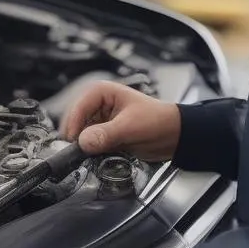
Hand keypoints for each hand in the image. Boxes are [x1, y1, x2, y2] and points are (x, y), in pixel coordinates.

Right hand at [60, 82, 180, 160]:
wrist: (174, 136)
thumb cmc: (158, 121)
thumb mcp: (130, 127)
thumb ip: (106, 134)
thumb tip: (83, 142)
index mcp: (101, 92)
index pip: (78, 107)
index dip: (74, 125)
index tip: (75, 142)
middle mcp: (97, 105)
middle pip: (75, 121)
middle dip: (78, 137)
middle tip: (82, 151)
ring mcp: (99, 120)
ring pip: (80, 134)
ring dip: (85, 145)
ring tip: (93, 154)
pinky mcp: (103, 135)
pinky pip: (89, 144)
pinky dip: (91, 151)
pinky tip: (98, 155)